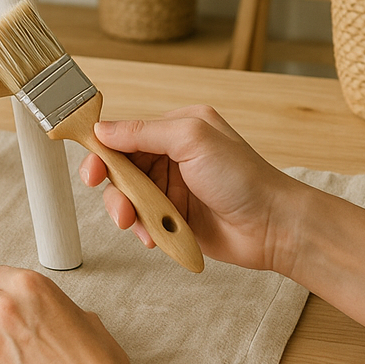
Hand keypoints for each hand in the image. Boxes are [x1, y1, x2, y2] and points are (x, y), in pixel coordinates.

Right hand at [81, 104, 307, 273]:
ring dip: (126, 210)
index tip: (91, 166)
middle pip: (121, 167)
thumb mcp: (192, 140)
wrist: (273, 227)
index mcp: (177, 128)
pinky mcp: (174, 217)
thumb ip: (144, 132)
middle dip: (111, 185)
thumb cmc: (244, 178)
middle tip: (111, 199)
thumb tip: (104, 129)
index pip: (126, 133)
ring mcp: (172, 188)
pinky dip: (143, 229)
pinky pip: (142, 221)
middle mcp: (172, 156)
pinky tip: (155, 235)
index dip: (103, 149)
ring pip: (127, 197)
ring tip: (135, 223)